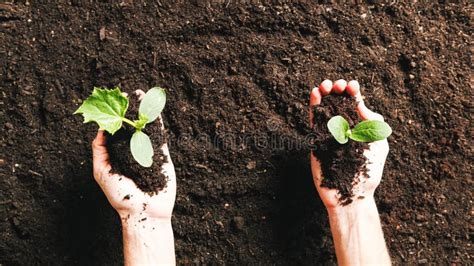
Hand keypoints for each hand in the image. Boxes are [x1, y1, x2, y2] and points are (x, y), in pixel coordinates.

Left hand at [91, 90, 175, 222]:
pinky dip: (158, 122)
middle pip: (132, 125)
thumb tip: (100, 129)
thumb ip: (100, 151)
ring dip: (145, 110)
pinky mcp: (162, 155)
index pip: (116, 131)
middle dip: (131, 109)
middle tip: (129, 93)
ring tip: (143, 94)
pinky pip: (160, 136)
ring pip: (147, 127)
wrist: (144, 211)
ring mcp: (148, 152)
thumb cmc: (120, 196)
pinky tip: (155, 109)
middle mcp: (133, 151)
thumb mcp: (102, 172)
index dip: (115, 116)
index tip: (114, 102)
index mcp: (118, 154)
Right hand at [309, 79, 388, 209]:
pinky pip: (314, 121)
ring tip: (325, 85)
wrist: (351, 195)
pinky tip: (315, 94)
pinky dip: (313, 106)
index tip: (352, 86)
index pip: (355, 103)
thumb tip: (360, 104)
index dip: (353, 92)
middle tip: (338, 85)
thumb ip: (372, 122)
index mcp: (360, 127)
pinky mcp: (317, 140)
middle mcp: (344, 127)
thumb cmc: (368, 172)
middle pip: (338, 102)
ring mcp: (329, 133)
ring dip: (324, 93)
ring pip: (325, 108)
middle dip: (337, 90)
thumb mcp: (378, 144)